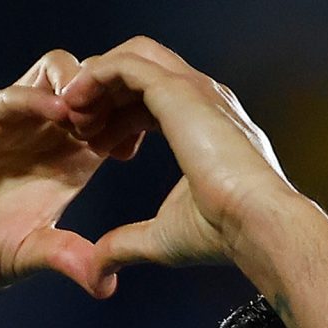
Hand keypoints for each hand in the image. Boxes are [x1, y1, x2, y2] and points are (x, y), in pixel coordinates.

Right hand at [0, 51, 133, 297]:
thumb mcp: (29, 255)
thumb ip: (66, 257)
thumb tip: (107, 285)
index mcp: (67, 160)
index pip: (112, 118)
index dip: (131, 120)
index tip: (141, 144)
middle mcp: (44, 133)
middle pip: (92, 83)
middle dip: (112, 93)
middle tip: (122, 121)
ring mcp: (11, 122)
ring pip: (56, 71)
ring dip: (79, 85)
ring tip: (90, 120)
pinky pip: (13, 95)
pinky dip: (37, 96)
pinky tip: (59, 114)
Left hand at [56, 38, 306, 279]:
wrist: (257, 223)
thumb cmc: (224, 233)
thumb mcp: (162, 238)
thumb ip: (126, 244)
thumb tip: (98, 271)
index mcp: (205, 124)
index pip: (154, 99)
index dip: (118, 118)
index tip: (95, 148)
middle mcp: (203, 97)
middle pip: (142, 69)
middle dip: (104, 93)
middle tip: (77, 128)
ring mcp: (193, 88)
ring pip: (132, 56)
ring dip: (95, 80)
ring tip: (70, 113)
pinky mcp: (177, 90)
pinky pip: (124, 63)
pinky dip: (94, 77)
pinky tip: (75, 105)